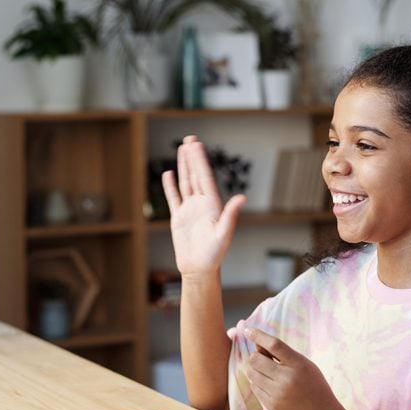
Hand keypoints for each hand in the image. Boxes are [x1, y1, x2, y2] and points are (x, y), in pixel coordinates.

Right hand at [161, 135, 245, 275]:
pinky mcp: (179, 218)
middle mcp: (202, 204)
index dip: (201, 161)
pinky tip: (169, 173)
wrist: (199, 269)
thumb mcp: (224, 234)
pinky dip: (170, 186)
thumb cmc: (214, 254)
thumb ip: (231, 215)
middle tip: (190, 139)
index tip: (196, 145)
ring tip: (182, 149)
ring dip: (184, 166)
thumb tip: (242, 197)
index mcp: (213, 205)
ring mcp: (190, 210)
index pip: (205, 178)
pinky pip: (174, 198)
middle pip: (196, 175)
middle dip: (193, 158)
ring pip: (186, 183)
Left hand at [244, 328, 339, 409]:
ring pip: (251, 373)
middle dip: (256, 357)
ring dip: (256, 370)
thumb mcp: (304, 364)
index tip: (248, 330)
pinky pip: (254, 387)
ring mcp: (278, 393)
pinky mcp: (271, 405)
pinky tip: (271, 387)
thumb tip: (257, 345)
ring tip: (270, 374)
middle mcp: (287, 378)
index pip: (275, 345)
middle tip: (264, 360)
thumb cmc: (312, 384)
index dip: (259, 335)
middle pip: (255, 359)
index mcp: (298, 364)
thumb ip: (282, 354)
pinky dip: (259, 383)